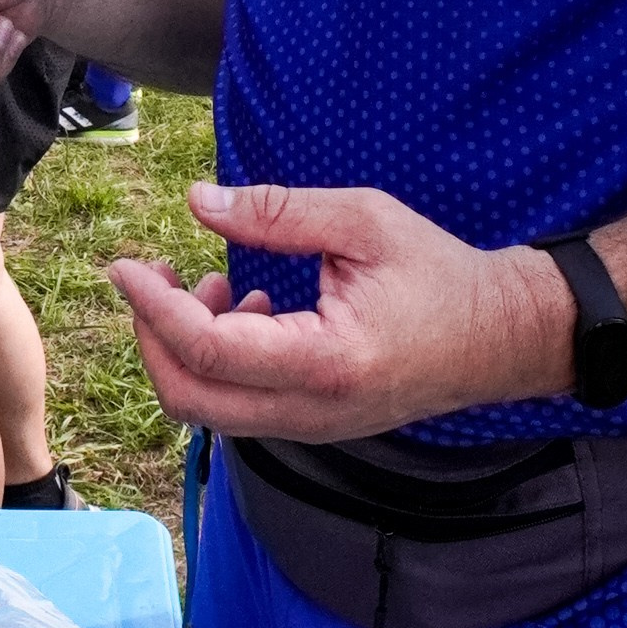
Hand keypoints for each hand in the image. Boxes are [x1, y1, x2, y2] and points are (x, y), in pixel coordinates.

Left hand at [109, 181, 575, 440]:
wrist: (503, 337)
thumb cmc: (440, 273)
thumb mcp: (363, 220)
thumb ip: (277, 212)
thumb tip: (197, 201)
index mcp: (328, 361)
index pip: (211, 350)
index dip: (154, 308)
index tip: (123, 264)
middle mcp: (315, 411)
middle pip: (193, 399)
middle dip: (151, 337)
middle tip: (151, 275)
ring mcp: (315, 426)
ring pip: (211, 410)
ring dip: (183, 348)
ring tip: (206, 281)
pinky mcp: (315, 423)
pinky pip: (240, 407)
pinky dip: (214, 361)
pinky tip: (243, 304)